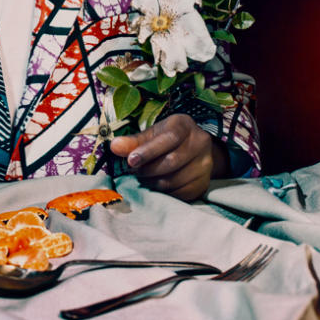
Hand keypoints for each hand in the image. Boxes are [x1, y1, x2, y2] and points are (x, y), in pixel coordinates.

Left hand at [109, 115, 227, 202]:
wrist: (194, 150)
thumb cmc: (167, 139)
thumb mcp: (152, 134)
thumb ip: (134, 141)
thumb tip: (115, 146)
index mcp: (185, 125)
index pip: (168, 139)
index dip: (148, 151)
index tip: (131, 161)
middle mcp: (200, 143)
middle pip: (171, 162)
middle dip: (148, 169)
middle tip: (134, 171)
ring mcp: (205, 164)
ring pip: (174, 180)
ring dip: (153, 183)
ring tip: (145, 178)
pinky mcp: (203, 183)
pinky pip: (180, 193)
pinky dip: (164, 192)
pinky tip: (157, 185)